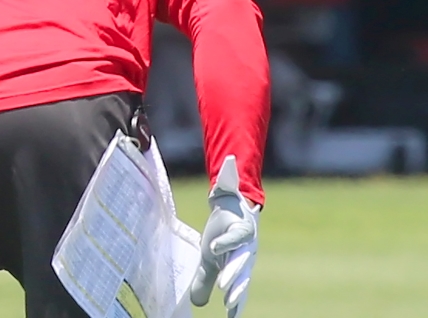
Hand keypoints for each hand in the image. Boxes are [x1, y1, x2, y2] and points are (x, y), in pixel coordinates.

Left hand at [189, 155, 258, 317]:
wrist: (238, 218)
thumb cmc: (226, 209)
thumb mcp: (222, 189)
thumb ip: (226, 179)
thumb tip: (230, 159)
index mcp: (242, 229)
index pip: (236, 237)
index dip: (226, 241)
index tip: (213, 246)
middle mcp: (247, 248)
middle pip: (242, 263)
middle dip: (234, 275)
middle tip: (224, 288)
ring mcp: (245, 261)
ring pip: (242, 279)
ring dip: (236, 293)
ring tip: (230, 306)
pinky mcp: (239, 271)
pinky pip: (239, 289)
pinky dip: (236, 302)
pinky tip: (231, 316)